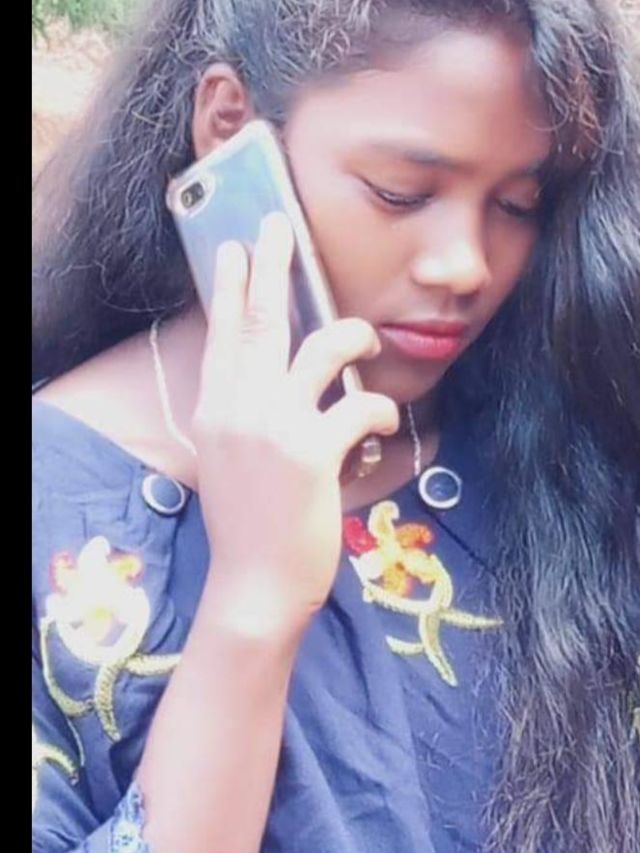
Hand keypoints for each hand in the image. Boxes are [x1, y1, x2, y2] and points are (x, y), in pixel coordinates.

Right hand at [192, 212, 398, 633]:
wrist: (254, 584)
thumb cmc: (249, 523)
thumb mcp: (230, 459)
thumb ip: (243, 414)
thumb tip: (275, 377)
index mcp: (216, 409)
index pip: (223, 333)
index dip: (231, 285)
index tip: (236, 246)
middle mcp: (238, 409)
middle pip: (259, 320)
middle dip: (272, 265)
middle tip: (280, 224)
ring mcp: (274, 428)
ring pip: (323, 349)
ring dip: (354, 336)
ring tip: (366, 339)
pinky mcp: (312, 454)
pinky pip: (361, 407)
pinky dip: (380, 413)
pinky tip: (381, 429)